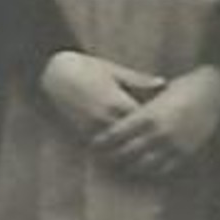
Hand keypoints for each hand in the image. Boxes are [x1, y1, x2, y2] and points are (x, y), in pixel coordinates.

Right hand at [40, 51, 166, 141]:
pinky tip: (121, 151)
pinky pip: (100, 147)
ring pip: (116, 147)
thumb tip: (163, 83)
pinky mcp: (80, 133)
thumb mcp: (114, 70)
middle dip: (144, 139)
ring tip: (143, 152)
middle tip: (159, 142)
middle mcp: (104, 119)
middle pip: (132, 138)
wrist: (53, 73)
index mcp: (116, 102)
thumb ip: (138, 80)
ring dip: (128, 149)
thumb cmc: (85, 67)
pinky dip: (112, 150)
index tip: (166, 124)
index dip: (156, 124)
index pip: (144, 121)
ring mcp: (90, 128)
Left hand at [92, 65, 219, 180]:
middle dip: (111, 157)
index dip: (102, 142)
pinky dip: (149, 171)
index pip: (116, 135)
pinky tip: (142, 170)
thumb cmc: (181, 87)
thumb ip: (136, 107)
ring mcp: (172, 146)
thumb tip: (113, 115)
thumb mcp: (154, 94)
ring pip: (142, 165)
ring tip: (118, 168)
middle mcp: (158, 133)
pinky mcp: (184, 153)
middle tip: (100, 160)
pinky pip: (163, 169)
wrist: (213, 91)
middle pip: (125, 153)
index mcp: (148, 116)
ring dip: (128, 168)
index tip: (93, 145)